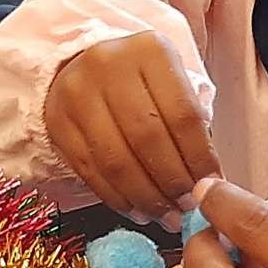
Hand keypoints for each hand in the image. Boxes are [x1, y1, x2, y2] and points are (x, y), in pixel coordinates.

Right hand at [46, 34, 217, 227]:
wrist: (86, 66)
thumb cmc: (144, 82)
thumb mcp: (173, 83)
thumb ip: (191, 124)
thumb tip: (208, 183)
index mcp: (150, 51)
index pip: (182, 114)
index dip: (199, 158)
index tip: (211, 187)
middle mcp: (109, 65)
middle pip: (147, 138)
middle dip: (172, 181)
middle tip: (188, 207)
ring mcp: (77, 93)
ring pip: (116, 160)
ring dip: (146, 197)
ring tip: (167, 216)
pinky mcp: (56, 121)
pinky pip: (90, 170)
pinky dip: (117, 198)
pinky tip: (138, 210)